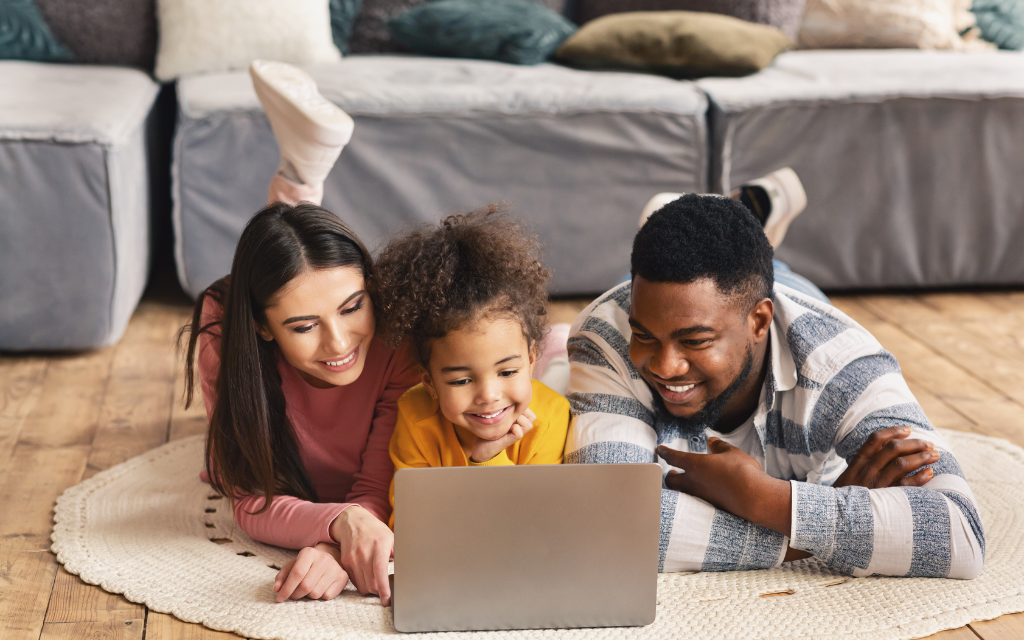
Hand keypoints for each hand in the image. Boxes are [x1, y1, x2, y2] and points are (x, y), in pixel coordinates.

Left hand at [274, 543, 348, 601]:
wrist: (331, 557)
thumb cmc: (308, 564)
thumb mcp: (293, 565)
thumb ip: (282, 576)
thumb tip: (277, 589)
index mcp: (309, 553)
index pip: (296, 573)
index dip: (286, 589)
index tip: (279, 599)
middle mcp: (324, 559)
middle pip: (305, 586)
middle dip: (295, 595)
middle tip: (293, 595)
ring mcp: (335, 568)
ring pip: (315, 593)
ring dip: (308, 596)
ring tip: (309, 588)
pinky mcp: (343, 577)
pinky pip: (327, 596)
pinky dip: (320, 596)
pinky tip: (321, 587)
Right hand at [329, 505, 393, 605]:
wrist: (353, 521)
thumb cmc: (375, 531)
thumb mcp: (391, 537)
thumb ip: (398, 553)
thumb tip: (409, 569)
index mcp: (380, 545)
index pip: (380, 572)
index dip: (384, 589)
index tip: (387, 599)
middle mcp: (365, 552)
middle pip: (371, 584)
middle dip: (379, 591)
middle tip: (385, 590)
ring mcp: (353, 557)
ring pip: (362, 586)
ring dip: (370, 589)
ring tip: (377, 583)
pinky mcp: (346, 562)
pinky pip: (355, 581)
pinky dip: (362, 583)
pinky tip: (367, 576)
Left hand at [469, 408, 535, 462]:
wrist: (481, 445)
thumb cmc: (488, 427)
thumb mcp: (497, 412)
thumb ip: (505, 406)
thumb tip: (509, 395)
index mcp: (517, 418)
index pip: (529, 409)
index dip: (521, 405)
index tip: (507, 405)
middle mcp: (519, 426)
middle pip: (532, 417)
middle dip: (521, 412)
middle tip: (508, 414)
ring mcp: (516, 433)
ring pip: (528, 424)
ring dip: (519, 420)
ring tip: (508, 421)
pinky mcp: (510, 441)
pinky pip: (519, 432)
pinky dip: (514, 429)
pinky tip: (506, 429)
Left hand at [657, 438, 791, 535]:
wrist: (754, 498)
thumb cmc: (743, 472)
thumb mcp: (732, 453)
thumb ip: (719, 446)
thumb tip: (712, 441)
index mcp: (695, 464)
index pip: (673, 457)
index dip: (665, 452)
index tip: (659, 449)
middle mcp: (693, 481)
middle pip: (671, 480)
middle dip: (669, 475)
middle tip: (671, 471)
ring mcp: (700, 496)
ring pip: (681, 491)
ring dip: (680, 486)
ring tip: (683, 481)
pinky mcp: (709, 506)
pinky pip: (694, 499)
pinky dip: (693, 495)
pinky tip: (702, 492)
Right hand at [833, 426, 939, 489]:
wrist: (838, 517)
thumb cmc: (846, 495)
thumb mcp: (849, 475)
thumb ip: (865, 463)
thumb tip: (886, 450)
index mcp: (858, 462)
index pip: (876, 439)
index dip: (893, 431)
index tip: (908, 429)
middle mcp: (867, 470)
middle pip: (893, 448)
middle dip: (914, 444)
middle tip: (930, 444)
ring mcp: (877, 484)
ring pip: (902, 463)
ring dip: (921, 457)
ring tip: (934, 455)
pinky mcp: (885, 498)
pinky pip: (906, 485)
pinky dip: (920, 477)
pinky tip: (929, 472)